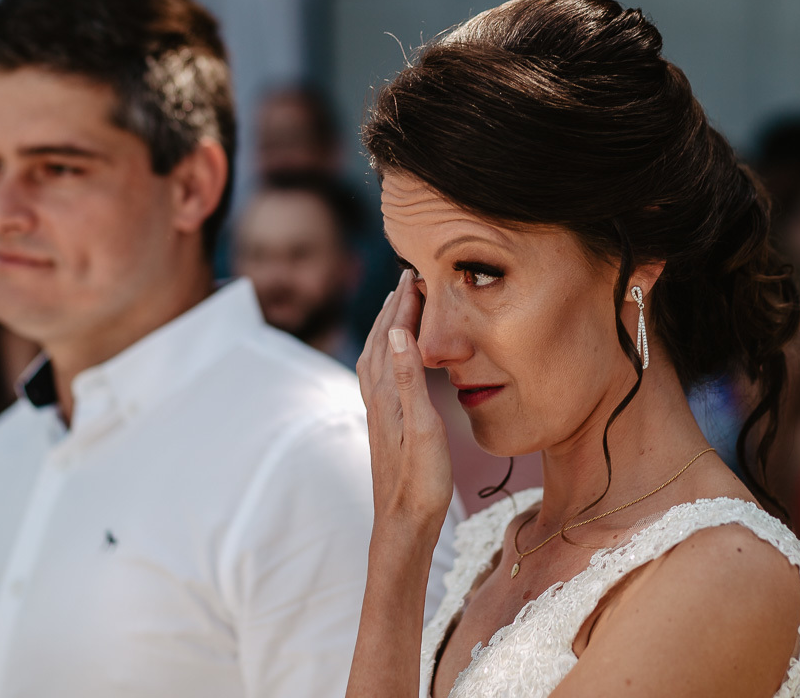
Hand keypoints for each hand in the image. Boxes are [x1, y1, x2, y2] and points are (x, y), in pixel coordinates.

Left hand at [357, 270, 453, 533]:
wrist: (402, 526)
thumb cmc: (420, 483)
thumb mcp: (424, 429)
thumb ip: (410, 380)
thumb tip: (397, 332)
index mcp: (387, 394)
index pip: (394, 335)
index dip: (404, 304)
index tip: (414, 273)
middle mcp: (376, 398)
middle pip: (381, 340)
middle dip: (394, 307)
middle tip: (408, 277)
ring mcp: (377, 413)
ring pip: (376, 357)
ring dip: (386, 327)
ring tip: (398, 307)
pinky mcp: (382, 425)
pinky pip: (378, 376)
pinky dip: (383, 353)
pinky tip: (390, 360)